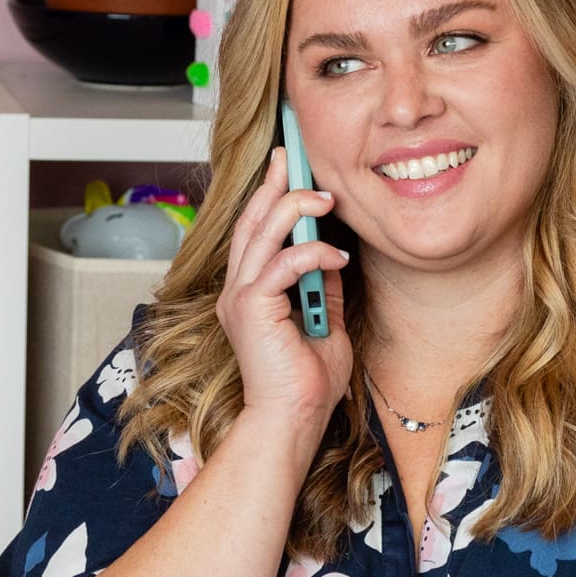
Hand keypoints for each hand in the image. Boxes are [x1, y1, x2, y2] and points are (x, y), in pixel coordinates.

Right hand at [221, 151, 353, 442]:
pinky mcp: (251, 309)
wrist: (293, 421)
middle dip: (274, 184)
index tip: (287, 167)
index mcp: (249, 293)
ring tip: (325, 197)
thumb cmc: (306, 384)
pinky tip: (338, 255)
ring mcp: (239, 298)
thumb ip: (324, 288)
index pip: (256, 232)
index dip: (269, 196)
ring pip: (261, 234)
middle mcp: (237, 291)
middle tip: (294, 156)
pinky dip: (312, 254)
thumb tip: (332, 255)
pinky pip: (282, 265)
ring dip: (294, 208)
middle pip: (251, 221)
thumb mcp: (327, 322)